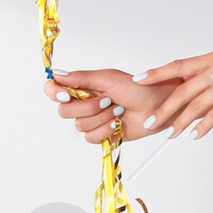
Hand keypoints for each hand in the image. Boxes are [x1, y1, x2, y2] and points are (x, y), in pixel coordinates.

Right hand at [46, 68, 172, 142]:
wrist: (158, 106)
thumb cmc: (137, 88)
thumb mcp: (108, 78)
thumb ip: (81, 78)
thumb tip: (56, 74)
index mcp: (83, 87)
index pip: (54, 90)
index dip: (55, 93)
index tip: (66, 95)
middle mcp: (84, 104)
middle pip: (64, 111)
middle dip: (88, 107)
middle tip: (107, 100)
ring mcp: (92, 120)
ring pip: (80, 126)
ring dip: (101, 118)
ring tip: (118, 111)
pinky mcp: (102, 134)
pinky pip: (91, 138)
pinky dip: (106, 130)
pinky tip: (118, 123)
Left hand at [139, 42, 212, 137]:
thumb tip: (209, 76)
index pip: (178, 66)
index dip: (157, 73)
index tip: (140, 79)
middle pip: (180, 91)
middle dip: (163, 108)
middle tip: (149, 121)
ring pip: (194, 106)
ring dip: (179, 122)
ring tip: (168, 134)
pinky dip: (203, 127)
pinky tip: (195, 135)